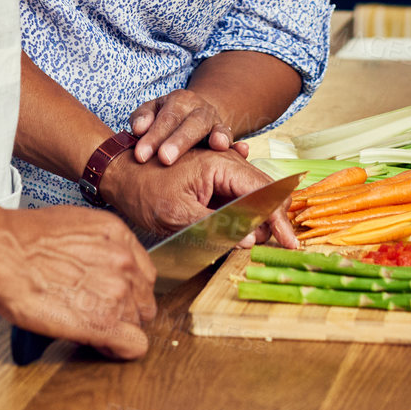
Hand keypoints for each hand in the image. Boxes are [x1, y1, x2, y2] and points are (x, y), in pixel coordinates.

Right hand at [0, 205, 155, 359]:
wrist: (3, 254)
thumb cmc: (25, 240)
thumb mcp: (74, 227)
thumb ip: (98, 247)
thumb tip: (100, 266)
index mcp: (118, 235)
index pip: (143, 274)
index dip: (128, 290)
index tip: (115, 298)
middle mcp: (124, 262)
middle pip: (144, 300)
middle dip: (125, 310)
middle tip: (98, 314)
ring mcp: (117, 293)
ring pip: (139, 324)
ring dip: (118, 329)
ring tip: (90, 327)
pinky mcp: (104, 323)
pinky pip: (134, 346)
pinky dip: (119, 350)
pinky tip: (101, 346)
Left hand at [100, 145, 298, 248]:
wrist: (119, 175)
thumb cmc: (143, 191)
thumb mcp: (177, 215)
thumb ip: (216, 227)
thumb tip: (250, 241)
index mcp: (218, 163)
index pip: (263, 191)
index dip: (280, 220)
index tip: (291, 246)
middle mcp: (224, 162)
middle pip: (265, 191)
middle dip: (274, 220)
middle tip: (274, 247)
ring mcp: (220, 171)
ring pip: (255, 195)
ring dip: (260, 220)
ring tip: (253, 242)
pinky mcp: (213, 181)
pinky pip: (240, 197)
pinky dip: (247, 216)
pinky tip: (244, 233)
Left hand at [130, 89, 249, 165]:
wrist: (193, 117)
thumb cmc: (165, 120)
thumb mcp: (151, 113)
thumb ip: (142, 118)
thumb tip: (138, 129)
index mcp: (178, 101)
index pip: (166, 118)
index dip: (153, 136)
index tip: (140, 156)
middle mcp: (200, 109)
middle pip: (191, 123)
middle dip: (179, 141)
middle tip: (165, 158)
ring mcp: (216, 123)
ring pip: (216, 128)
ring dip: (217, 136)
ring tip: (217, 145)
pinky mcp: (227, 138)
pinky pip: (235, 141)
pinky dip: (238, 146)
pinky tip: (242, 151)